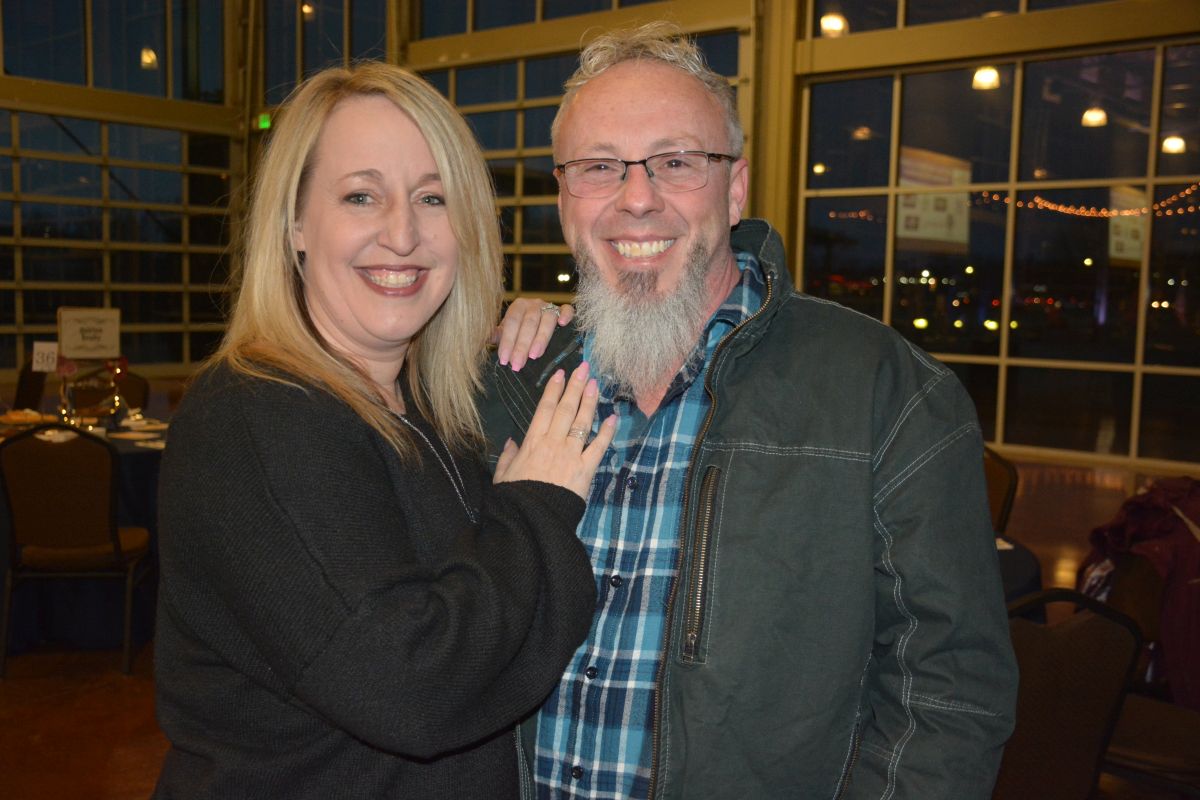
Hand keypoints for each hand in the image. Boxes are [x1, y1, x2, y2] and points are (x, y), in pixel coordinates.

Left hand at [493, 298, 574, 371]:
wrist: (537, 322)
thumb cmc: (519, 331)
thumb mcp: (506, 333)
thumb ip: (495, 336)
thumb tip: (479, 339)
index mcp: (517, 307)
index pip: (511, 323)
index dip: (507, 342)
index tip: (504, 360)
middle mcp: (533, 304)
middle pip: (528, 324)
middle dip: (522, 346)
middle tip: (517, 365)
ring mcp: (550, 306)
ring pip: (546, 320)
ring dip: (541, 338)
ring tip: (534, 355)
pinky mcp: (564, 310)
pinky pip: (567, 310)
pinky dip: (566, 315)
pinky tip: (563, 325)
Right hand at [493, 362, 615, 498]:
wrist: (531, 518)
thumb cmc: (515, 497)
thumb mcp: (503, 475)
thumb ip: (508, 456)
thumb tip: (512, 441)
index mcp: (532, 442)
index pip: (545, 409)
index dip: (554, 390)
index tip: (560, 373)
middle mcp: (553, 443)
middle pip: (566, 409)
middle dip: (575, 387)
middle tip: (584, 368)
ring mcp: (571, 455)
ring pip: (582, 422)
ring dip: (590, 401)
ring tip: (596, 384)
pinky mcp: (585, 469)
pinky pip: (598, 447)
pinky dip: (608, 432)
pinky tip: (614, 418)